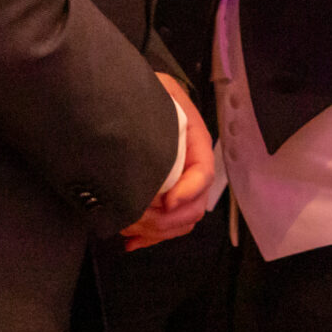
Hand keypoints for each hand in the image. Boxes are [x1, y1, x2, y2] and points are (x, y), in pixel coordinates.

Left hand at [122, 73, 215, 249]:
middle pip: (194, 206)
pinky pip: (166, 227)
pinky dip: (150, 238)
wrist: (127, 93)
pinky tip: (130, 241)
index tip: (165, 200)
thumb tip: (147, 134)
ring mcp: (178, 184)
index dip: (189, 191)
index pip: (203, 172)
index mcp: (194, 140)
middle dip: (167, 219)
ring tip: (128, 227)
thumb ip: (158, 106)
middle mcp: (190, 166)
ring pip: (181, 222)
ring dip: (157, 231)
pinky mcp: (161, 197)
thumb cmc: (142, 90)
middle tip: (136, 217)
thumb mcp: (156, 90)